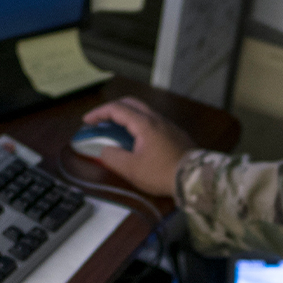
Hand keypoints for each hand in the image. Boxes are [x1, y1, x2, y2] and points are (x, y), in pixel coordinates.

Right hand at [82, 97, 196, 196]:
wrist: (194, 178)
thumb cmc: (164, 174)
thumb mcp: (131, 169)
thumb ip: (112, 158)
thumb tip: (104, 151)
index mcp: (145, 124)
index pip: (117, 109)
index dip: (99, 113)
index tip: (88, 121)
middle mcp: (158, 120)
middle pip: (131, 104)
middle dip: (113, 109)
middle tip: (102, 120)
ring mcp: (168, 126)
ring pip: (144, 112)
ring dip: (127, 117)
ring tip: (117, 131)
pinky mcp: (175, 135)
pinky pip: (154, 122)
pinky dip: (140, 125)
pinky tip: (137, 140)